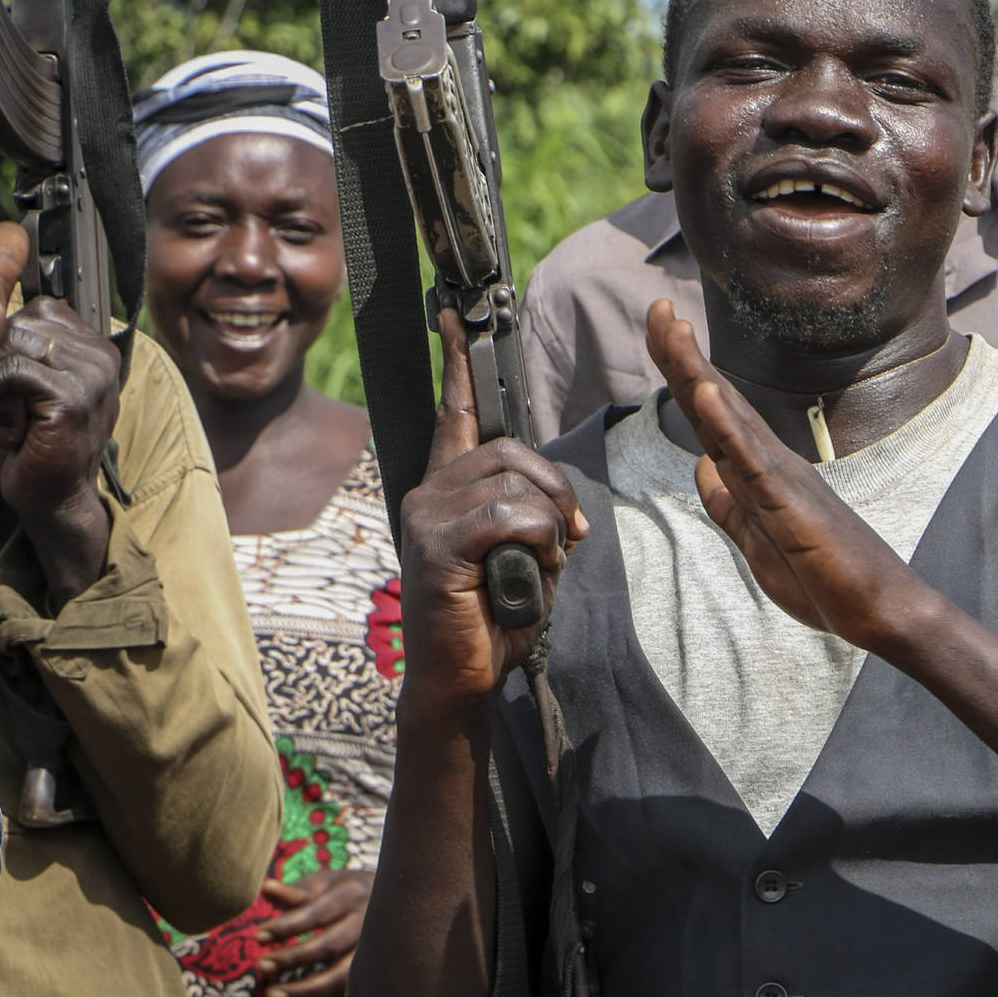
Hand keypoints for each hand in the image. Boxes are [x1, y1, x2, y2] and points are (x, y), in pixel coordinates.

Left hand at [0, 298, 119, 603]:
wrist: (53, 499)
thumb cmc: (36, 444)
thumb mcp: (35, 384)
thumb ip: (32, 351)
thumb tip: (11, 316)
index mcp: (99, 350)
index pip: (44, 309)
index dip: (10, 336)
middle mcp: (103, 359)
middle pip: (27, 321)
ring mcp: (92, 378)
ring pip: (19, 341)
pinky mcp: (72, 400)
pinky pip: (15, 369)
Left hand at [251, 870, 373, 996]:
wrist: (398, 903)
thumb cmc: (348, 892)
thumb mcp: (326, 885)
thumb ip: (296, 892)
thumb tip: (266, 887)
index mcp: (353, 893)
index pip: (317, 913)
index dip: (287, 927)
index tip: (258, 937)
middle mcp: (368, 922)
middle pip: (329, 945)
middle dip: (292, 959)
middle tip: (261, 966)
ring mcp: (376, 950)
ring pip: (341, 977)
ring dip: (304, 991)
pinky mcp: (376, 973)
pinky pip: (347, 994)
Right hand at [398, 310, 587, 717]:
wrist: (461, 683)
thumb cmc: (494, 621)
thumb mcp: (527, 555)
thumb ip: (535, 514)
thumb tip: (560, 504)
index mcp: (448, 490)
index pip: (457, 412)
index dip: (461, 361)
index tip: (460, 313)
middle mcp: (428, 493)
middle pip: (508, 447)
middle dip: (556, 486)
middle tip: (570, 533)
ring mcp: (427, 517)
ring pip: (513, 479)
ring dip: (550, 518)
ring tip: (546, 558)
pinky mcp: (436, 545)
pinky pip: (507, 514)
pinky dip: (537, 538)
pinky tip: (531, 568)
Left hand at [643, 300, 919, 647]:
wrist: (878, 610)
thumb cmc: (825, 577)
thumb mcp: (757, 541)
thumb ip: (728, 503)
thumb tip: (701, 464)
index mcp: (758, 472)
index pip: (710, 414)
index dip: (681, 373)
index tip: (657, 329)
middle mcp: (770, 462)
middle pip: (716, 401)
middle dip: (681, 355)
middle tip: (655, 305)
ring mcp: (781, 479)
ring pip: (730, 418)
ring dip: (698, 372)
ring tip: (671, 328)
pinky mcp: (791, 504)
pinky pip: (753, 460)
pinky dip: (727, 425)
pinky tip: (705, 394)